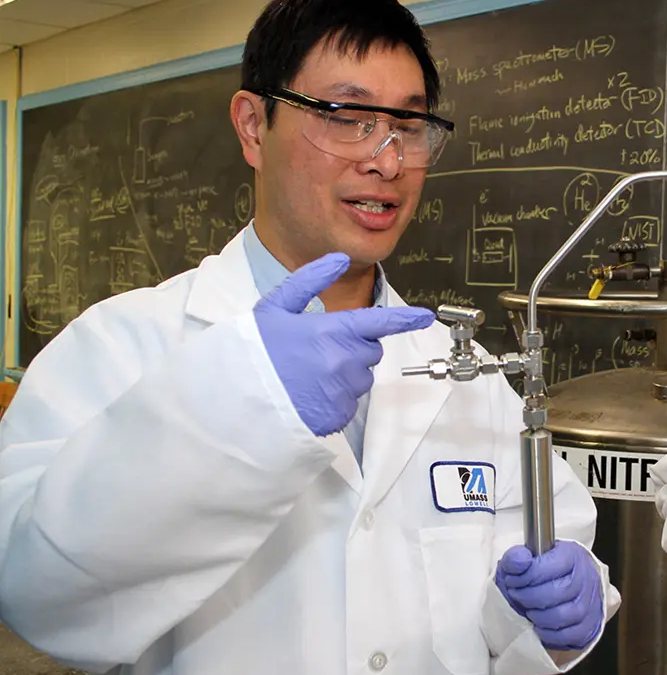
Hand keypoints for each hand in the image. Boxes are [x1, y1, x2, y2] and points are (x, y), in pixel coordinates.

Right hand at [253, 252, 434, 435]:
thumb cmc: (254, 350)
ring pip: (362, 378)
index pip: (381, 322)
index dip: (406, 319)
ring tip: (310, 373)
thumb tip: (338, 258)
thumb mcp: (275, 306)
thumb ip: (310, 280)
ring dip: (346, 374)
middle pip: (370, 351)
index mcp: (332, 330)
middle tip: (318, 349)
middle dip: (354, 348)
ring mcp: (341, 391)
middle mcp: (343, 361)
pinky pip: (348, 402)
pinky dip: (334, 398)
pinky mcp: (336, 416)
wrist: (233, 396)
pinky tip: (308, 393)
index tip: (425, 317)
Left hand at [495, 541, 603, 650]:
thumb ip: (516, 558)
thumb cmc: (544, 572)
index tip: (513, 581)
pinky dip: (551, 635)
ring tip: (529, 611)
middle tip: (518, 597)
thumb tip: (520, 560)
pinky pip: (572, 635)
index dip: (528, 576)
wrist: (566, 583)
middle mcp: (587, 577)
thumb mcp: (527, 559)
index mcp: (572, 556)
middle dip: (531, 597)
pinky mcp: (591, 624)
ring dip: (540, 617)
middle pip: (560, 592)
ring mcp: (592, 602)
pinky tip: (539, 627)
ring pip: (566, 615)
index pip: (553, 566)